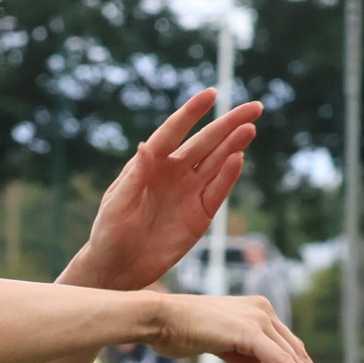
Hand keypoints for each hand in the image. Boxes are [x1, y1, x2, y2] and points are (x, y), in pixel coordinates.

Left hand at [65, 89, 260, 292]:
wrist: (119, 268)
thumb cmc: (109, 234)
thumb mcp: (117, 205)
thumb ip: (134, 177)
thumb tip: (145, 146)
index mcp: (149, 164)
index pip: (173, 132)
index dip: (192, 113)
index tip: (211, 94)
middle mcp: (173, 173)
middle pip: (205, 142)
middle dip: (228, 124)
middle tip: (254, 108)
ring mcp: (189, 192)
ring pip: (217, 163)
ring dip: (234, 145)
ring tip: (250, 128)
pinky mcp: (200, 215)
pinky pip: (217, 191)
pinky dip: (229, 176)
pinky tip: (239, 158)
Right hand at [150, 294, 337, 362]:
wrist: (158, 319)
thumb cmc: (178, 331)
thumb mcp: (217, 345)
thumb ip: (239, 352)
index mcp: (256, 312)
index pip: (287, 348)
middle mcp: (263, 311)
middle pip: (297, 353)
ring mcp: (258, 319)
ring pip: (293, 358)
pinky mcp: (249, 331)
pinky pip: (280, 360)